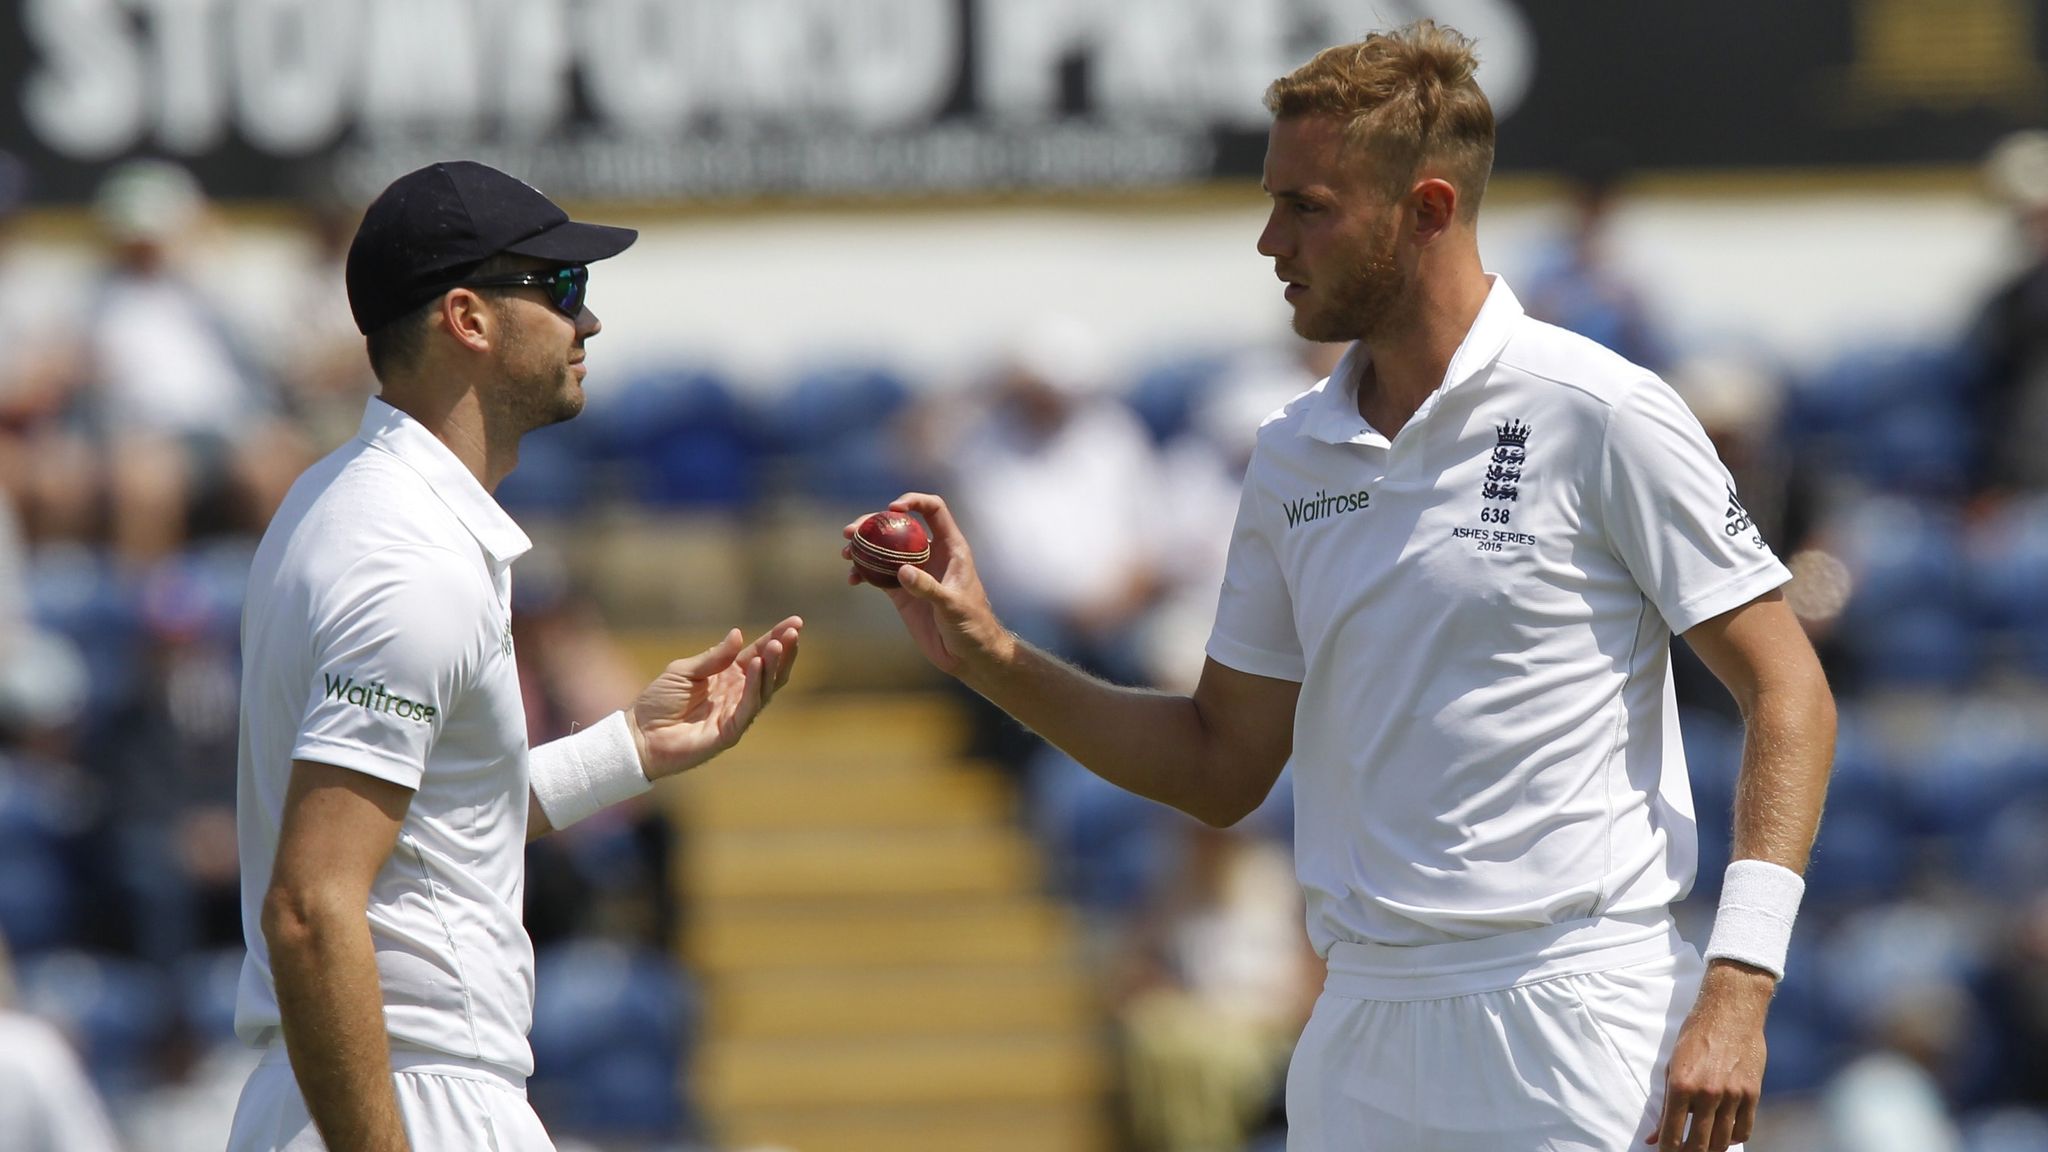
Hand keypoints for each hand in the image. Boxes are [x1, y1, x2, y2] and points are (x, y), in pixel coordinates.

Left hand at [630, 616, 801, 779]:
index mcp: (728, 676)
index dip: (776, 638)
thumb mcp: (684, 671)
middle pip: (769, 671)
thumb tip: (738, 634)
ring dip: (773, 666)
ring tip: (778, 645)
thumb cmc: (659, 702)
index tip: (795, 622)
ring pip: (765, 688)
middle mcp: (737, 694)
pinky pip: (749, 708)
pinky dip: (756, 687)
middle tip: (794, 632)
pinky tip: (758, 666)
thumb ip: (713, 657)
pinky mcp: (730, 732)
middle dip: (783, 652)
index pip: (758, 654)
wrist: (639, 736)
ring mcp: (736, 714)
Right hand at [843, 493, 1013, 679]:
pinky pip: (878, 575)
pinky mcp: (902, 592)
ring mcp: (914, 572)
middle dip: (874, 524)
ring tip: (845, 552)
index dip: (914, 502)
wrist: (968, 654)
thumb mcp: (953, 606)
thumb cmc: (972, 626)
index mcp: (951, 548)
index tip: (892, 509)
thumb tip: (902, 571)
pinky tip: (852, 578)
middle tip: (851, 531)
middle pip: (900, 526)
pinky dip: (864, 573)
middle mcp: (931, 554)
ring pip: (884, 549)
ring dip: (864, 547)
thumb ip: (929, 588)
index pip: (933, 510)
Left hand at [1650, 960, 1771, 1150]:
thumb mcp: (1672, 1067)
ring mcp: (1732, 1095)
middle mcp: (1707, 1093)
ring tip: (1704, 1147)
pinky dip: (1734, 1138)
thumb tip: (1654, 1137)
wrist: (1730, 1012)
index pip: (1673, 1134)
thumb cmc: (1695, 1036)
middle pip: (1700, 1144)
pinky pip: (1744, 1129)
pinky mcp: (1752, 1093)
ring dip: (1712, 1149)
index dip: (1667, 1150)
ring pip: (1723, 1141)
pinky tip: (1725, 1135)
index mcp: (1681, 1085)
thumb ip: (1665, 1104)